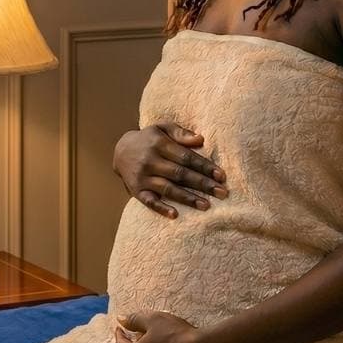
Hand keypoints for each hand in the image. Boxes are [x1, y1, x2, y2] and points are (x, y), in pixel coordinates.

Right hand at [112, 123, 226, 218]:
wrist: (120, 150)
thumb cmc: (149, 139)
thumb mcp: (162, 128)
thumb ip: (180, 133)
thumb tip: (200, 139)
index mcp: (159, 144)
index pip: (186, 157)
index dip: (204, 167)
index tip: (221, 176)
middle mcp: (150, 160)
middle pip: (180, 174)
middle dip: (203, 184)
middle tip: (222, 193)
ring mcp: (142, 177)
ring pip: (168, 189)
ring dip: (188, 198)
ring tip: (206, 205)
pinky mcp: (136, 190)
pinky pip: (149, 201)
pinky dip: (161, 208)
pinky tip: (175, 214)